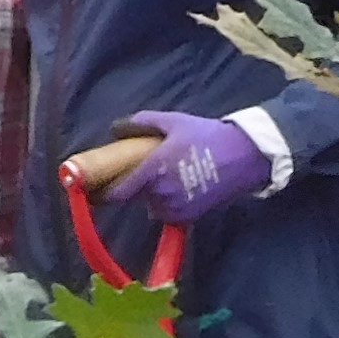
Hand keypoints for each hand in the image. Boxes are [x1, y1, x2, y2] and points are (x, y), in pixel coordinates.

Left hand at [105, 111, 272, 223]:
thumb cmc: (207, 135)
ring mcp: (177, 207)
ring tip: (168, 177)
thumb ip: (141, 123)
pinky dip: (169, 203)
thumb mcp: (174, 122)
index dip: (102, 193)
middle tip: (146, 171)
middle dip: (136, 187)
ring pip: (152, 206)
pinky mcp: (191, 216)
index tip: (93, 190)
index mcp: (153, 170)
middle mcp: (161, 193)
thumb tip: (115, 128)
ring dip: (154, 195)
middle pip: (136, 198)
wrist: (245, 156)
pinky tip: (182, 186)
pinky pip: (169, 212)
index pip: (118, 193)